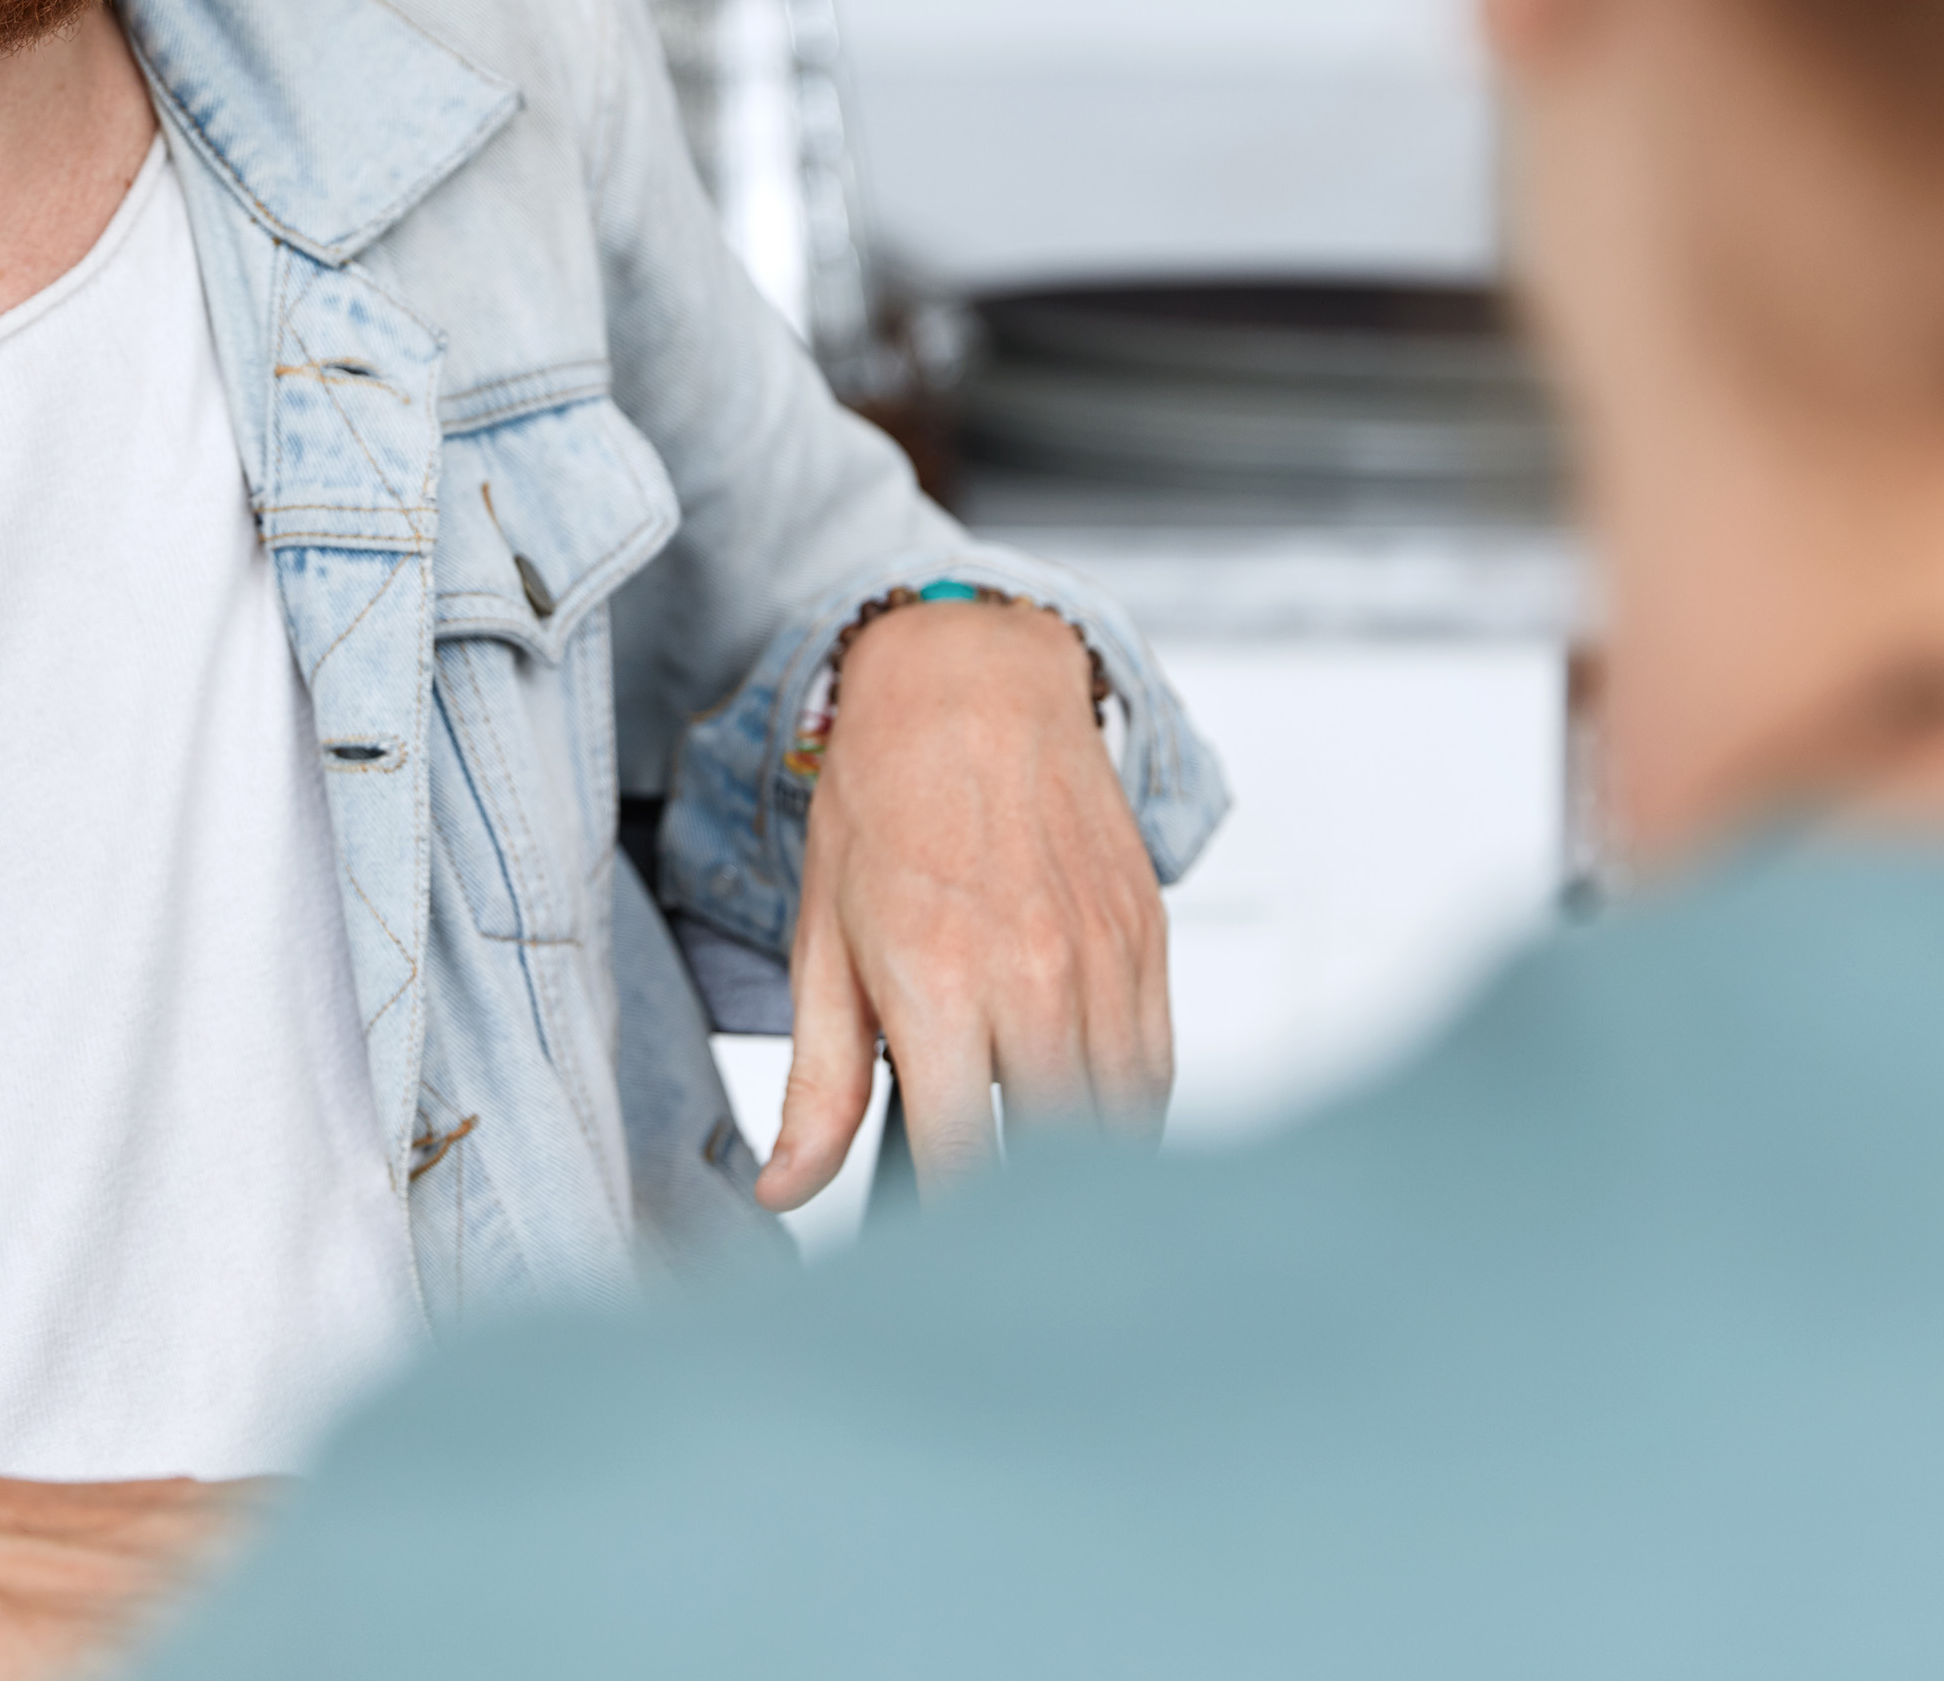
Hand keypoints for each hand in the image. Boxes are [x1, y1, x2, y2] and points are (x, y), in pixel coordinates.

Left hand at [754, 597, 1171, 1207]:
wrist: (973, 680)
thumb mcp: (822, 943)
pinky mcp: (1150, 942)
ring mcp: (1106, 962)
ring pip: (1126, 1124)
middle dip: (1027, 1218)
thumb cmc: (883, 804)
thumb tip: (784, 1192)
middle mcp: (1036, 982)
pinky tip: (1085, 1122)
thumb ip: (817, 1084)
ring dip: (1087, 1174)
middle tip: (991, 1244)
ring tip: (1039, 1195)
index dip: (949, 1236)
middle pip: (1061, 1162)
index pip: (965, 1169)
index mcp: (940, 988)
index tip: (929, 1263)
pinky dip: (1128, 1111)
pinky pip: (1159, 1066)